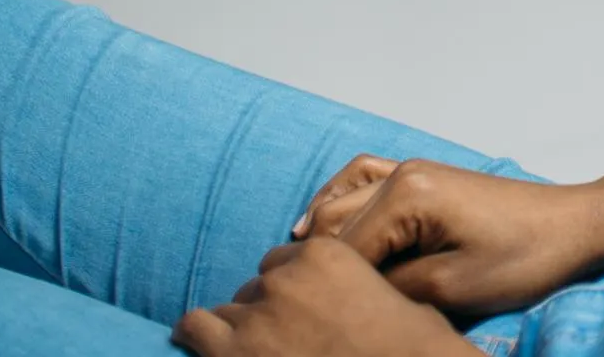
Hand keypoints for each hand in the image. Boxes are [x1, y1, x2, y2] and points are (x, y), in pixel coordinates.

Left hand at [171, 237, 469, 356]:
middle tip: (283, 338)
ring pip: (229, 311)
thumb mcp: (394, 299)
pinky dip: (198, 334)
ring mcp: (256, 316)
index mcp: (326, 255)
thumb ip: (360, 285)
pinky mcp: (232, 353)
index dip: (292, 289)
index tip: (299, 310)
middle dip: (268, 310)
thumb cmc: (407, 348)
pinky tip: (202, 342)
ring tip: (253, 350)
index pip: (287, 261)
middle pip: (258, 287)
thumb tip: (355, 298)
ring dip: (240, 329)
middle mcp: (285, 278)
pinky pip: (196, 327)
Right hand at [288, 155, 603, 314]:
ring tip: (307, 276)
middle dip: (321, 265)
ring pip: (341, 200)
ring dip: (322, 236)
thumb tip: (351, 292)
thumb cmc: (522, 257)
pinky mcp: (424, 177)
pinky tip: (315, 225)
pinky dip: (337, 199)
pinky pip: (363, 178)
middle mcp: (402, 173)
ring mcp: (412, 170)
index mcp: (407, 194)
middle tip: (309, 306)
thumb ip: (391, 287)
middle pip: (333, 224)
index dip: (330, 290)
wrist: (571, 227)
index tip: (322, 320)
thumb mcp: (449, 288)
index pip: (342, 251)